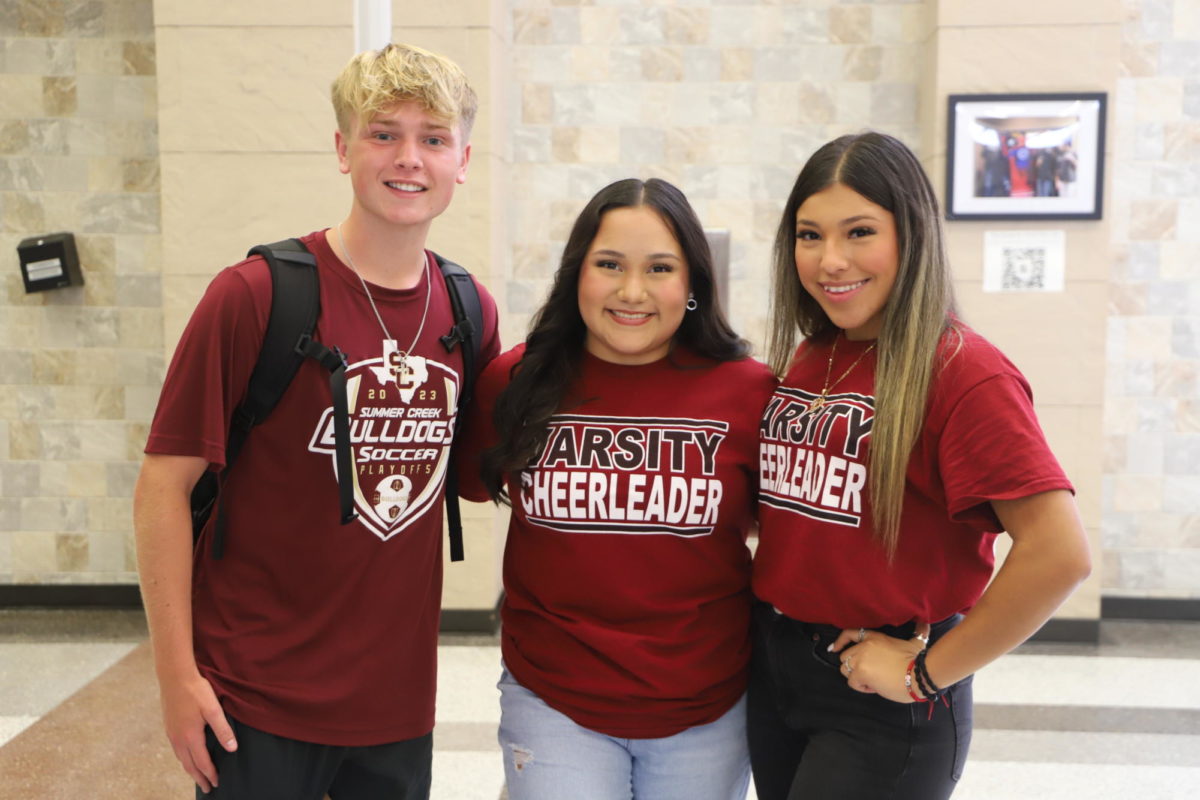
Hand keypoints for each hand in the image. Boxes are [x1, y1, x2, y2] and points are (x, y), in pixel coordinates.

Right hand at [160, 671, 237, 792]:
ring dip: (190, 769)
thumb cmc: (195, 691)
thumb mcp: (213, 709)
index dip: (210, 774)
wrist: (174, 676)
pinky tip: (188, 755)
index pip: (201, 762)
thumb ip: (223, 730)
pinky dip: (184, 758)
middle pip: (189, 765)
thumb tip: (231, 749)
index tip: (217, 783)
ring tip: (198, 775)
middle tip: (207, 788)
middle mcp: (178, 739)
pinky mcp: (168, 726)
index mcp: (190, 737)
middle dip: (199, 778)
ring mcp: (171, 733)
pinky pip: (176, 749)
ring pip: (181, 758)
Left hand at [827, 622, 930, 702]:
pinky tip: (874, 688)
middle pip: (845, 656)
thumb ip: (919, 632)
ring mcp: (861, 659)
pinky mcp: (861, 673)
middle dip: (853, 666)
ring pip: (845, 669)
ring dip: (856, 677)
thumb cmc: (918, 660)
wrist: (918, 676)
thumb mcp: (917, 642)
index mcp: (874, 637)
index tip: (834, 648)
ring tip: (872, 681)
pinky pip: (852, 682)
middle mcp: (864, 646)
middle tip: (868, 674)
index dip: (840, 642)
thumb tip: (925, 624)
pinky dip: (861, 687)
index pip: (849, 634)